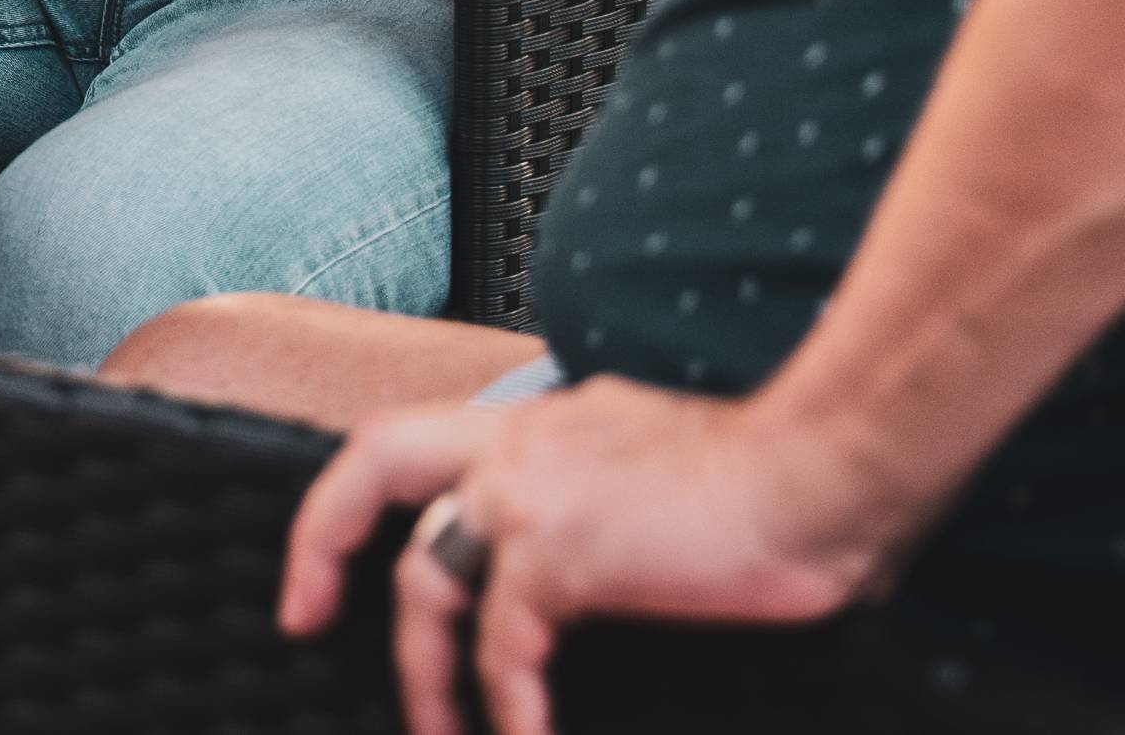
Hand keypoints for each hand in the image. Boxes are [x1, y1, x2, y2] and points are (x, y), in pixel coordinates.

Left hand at [279, 380, 888, 734]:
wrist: (823, 471)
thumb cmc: (775, 478)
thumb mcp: (660, 459)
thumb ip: (613, 488)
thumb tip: (617, 543)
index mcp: (544, 419)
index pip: (432, 438)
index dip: (374, 488)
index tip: (346, 551)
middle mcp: (520, 442)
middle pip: (377, 460)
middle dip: (321, 536)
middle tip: (301, 612)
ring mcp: (532, 493)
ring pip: (426, 577)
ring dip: (423, 670)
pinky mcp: (559, 554)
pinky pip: (503, 647)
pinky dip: (506, 707)